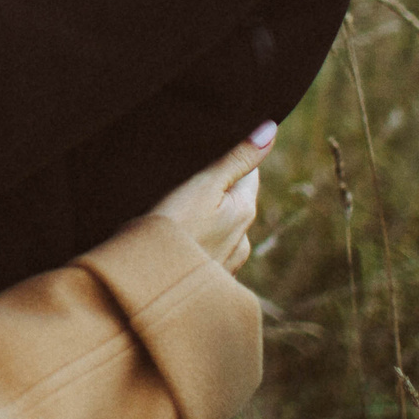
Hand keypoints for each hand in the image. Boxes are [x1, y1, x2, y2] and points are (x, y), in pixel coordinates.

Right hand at [145, 121, 275, 273]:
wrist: (148, 289)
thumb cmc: (172, 230)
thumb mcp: (203, 185)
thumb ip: (237, 158)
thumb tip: (270, 129)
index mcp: (245, 211)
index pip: (248, 173)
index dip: (227, 160)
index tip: (204, 155)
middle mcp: (242, 240)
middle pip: (232, 202)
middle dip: (213, 192)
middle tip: (180, 184)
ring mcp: (226, 265)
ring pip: (218, 230)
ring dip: (202, 221)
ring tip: (172, 216)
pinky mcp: (206, 283)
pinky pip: (204, 254)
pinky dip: (193, 245)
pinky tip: (172, 243)